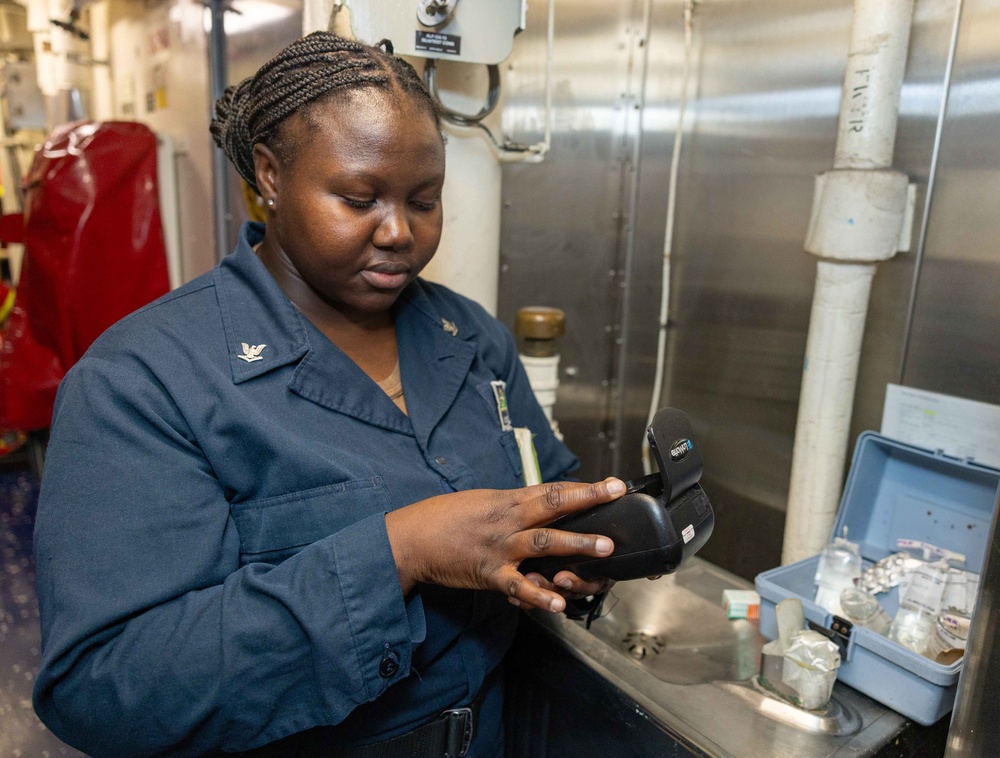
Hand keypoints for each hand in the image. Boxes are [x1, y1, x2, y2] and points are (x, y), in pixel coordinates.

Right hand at [385, 478, 624, 612]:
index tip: (614, 485)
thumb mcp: (483, 501)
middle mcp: (508, 521)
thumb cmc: (445, 518)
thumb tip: (542, 506)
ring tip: (604, 549)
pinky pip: (519, 585)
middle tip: (617, 505)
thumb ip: (514, 506)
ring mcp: (501, 548)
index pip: (553, 490)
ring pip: (544, 544)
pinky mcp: (489, 574)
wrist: (411, 538)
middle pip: (554, 509)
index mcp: (508, 501)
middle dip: (588, 506)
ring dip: (576, 545)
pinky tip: (559, 603)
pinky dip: (539, 595)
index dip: (585, 488)